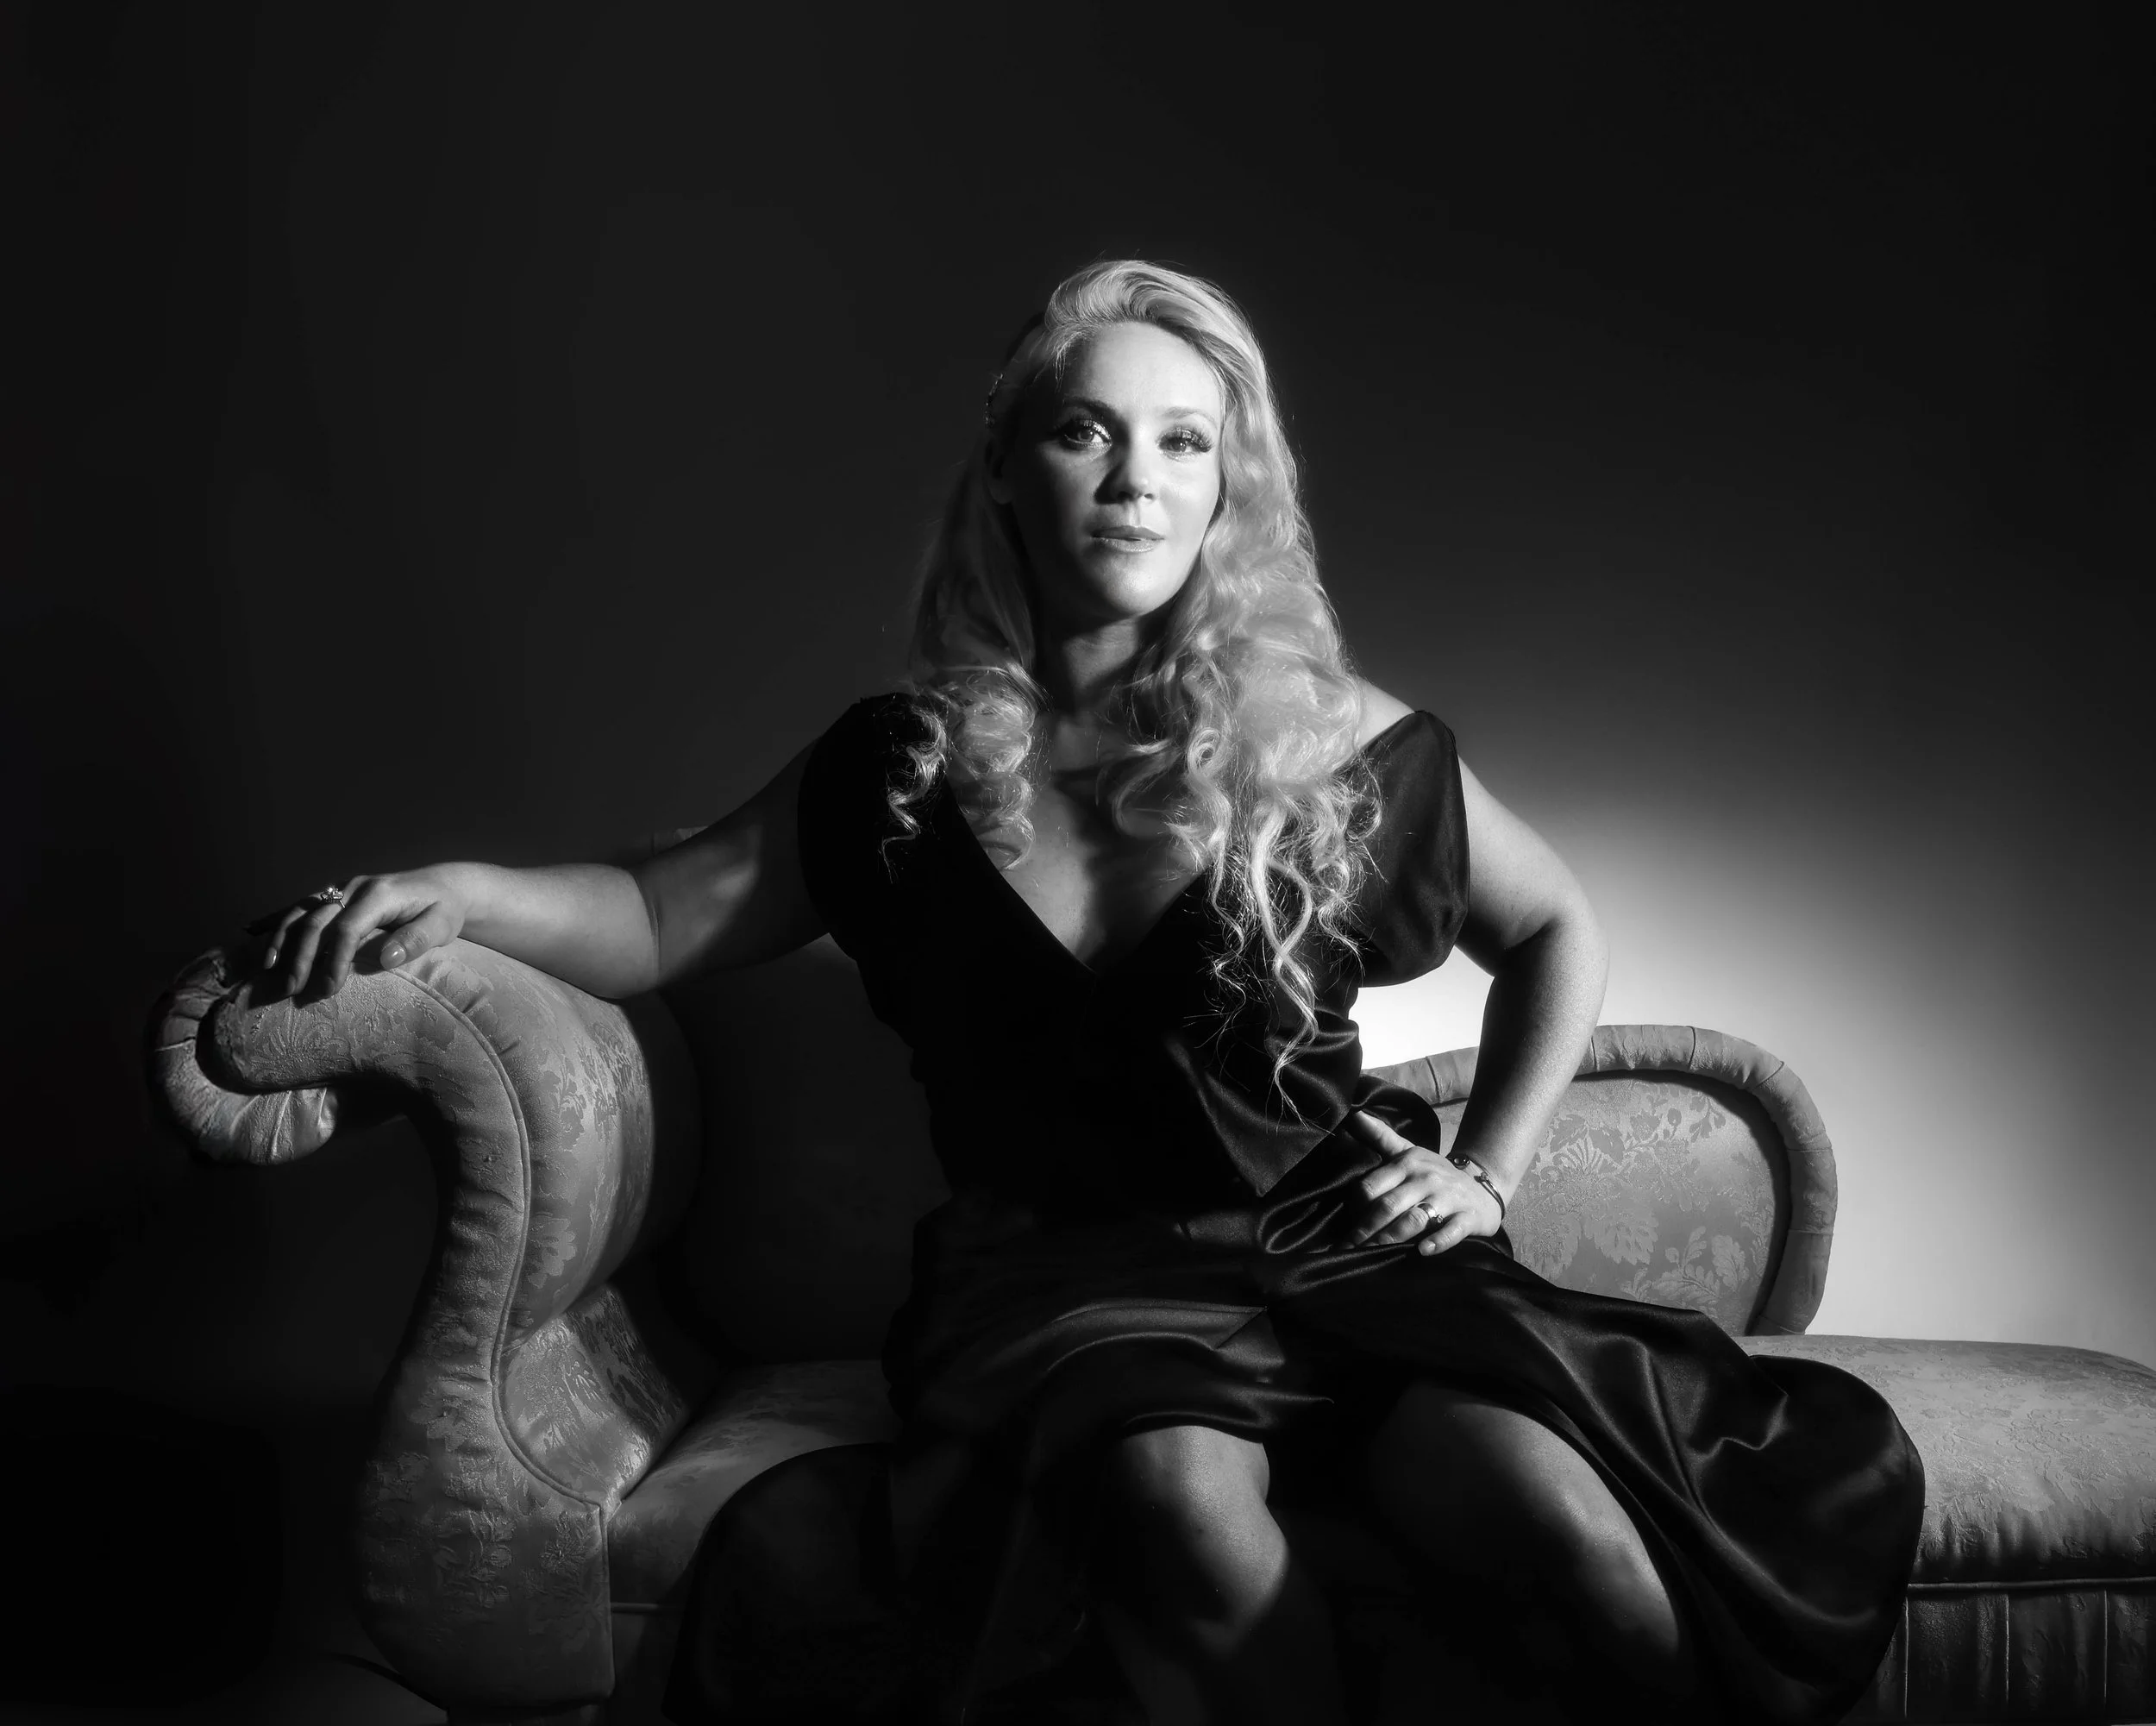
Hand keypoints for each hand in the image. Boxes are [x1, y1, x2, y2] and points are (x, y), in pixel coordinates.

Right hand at [252, 867, 470, 999]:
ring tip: (268, 972)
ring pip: (300, 912)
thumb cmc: (444, 910)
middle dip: (300, 957)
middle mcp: (354, 887)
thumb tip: (385, 957)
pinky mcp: (334, 895)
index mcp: (379, 894)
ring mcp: (340, 889)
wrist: (443, 886)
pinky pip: (300, 906)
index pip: (346, 928)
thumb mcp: (442, 925)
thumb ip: (416, 939)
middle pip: (315, 921)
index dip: (334, 960)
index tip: (327, 989)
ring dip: (281, 941)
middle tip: (291, 991)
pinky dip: (277, 920)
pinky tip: (253, 932)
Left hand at [1339, 1110, 1503, 1254]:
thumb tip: (1354, 1115)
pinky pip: (1452, 1231)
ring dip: (1391, 1238)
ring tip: (1373, 1253)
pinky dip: (1437, 1241)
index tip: (1345, 1228)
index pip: (1372, 1187)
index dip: (1355, 1208)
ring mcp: (1448, 1198)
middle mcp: (1426, 1179)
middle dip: (1366, 1229)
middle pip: (1389, 1205)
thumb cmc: (1435, 1173)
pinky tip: (1423, 1251)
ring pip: (1415, 1219)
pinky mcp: (1468, 1217)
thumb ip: (1381, 1137)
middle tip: (1348, 1249)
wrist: (1483, 1184)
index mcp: (1408, 1164)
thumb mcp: (1409, 1152)